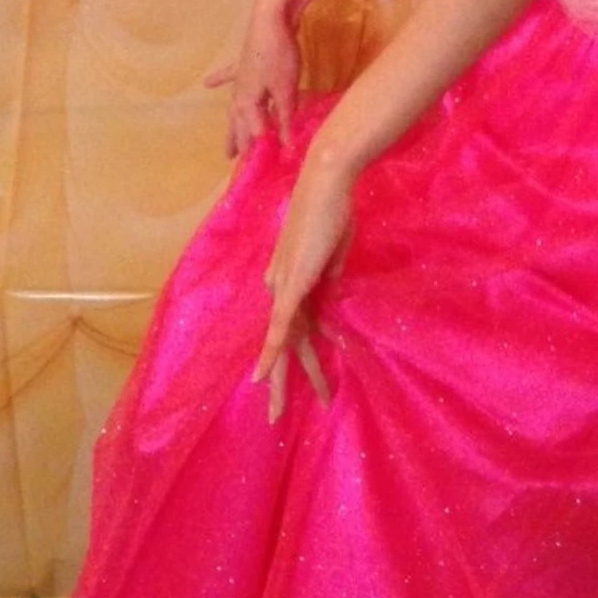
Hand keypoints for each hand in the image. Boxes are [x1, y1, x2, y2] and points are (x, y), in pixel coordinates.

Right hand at [208, 0, 304, 153]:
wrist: (270, 17)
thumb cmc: (278, 55)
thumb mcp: (286, 91)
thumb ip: (284, 119)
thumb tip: (285, 147)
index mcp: (247, 103)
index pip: (251, 134)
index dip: (256, 151)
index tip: (256, 170)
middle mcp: (238, 93)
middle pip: (238, 124)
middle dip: (237, 143)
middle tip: (232, 162)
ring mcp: (240, 77)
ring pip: (234, 107)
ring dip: (231, 125)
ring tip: (226, 144)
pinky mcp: (244, 62)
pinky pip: (229, 76)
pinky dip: (219, 80)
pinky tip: (207, 83)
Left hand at [252, 146, 353, 421]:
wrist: (326, 182)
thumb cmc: (333, 209)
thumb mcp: (334, 250)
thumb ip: (329, 273)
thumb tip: (329, 292)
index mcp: (290, 280)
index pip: (294, 327)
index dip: (299, 355)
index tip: (307, 378)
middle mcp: (281, 287)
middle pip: (282, 343)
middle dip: (281, 381)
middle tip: (275, 415)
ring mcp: (283, 286)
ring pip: (283, 343)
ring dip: (284, 379)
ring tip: (277, 412)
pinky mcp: (291, 284)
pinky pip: (280, 327)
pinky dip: (270, 352)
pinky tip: (262, 376)